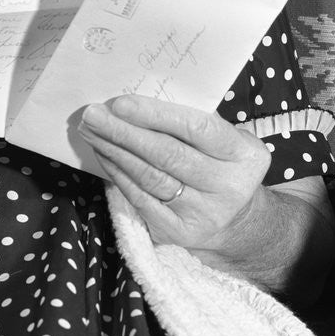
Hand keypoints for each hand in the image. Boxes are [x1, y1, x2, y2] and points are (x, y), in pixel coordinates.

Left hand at [77, 94, 270, 254]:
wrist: (237, 222)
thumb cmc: (221, 165)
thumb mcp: (226, 140)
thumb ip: (193, 120)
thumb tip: (138, 103)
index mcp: (243, 155)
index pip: (195, 128)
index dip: (155, 115)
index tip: (120, 103)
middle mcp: (227, 187)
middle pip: (167, 154)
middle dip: (123, 131)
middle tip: (93, 115)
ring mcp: (203, 213)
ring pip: (149, 176)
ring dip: (114, 150)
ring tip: (91, 131)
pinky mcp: (178, 232)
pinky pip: (140, 198)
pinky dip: (117, 173)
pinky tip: (103, 155)